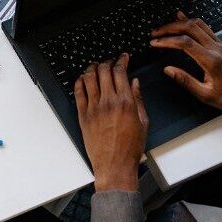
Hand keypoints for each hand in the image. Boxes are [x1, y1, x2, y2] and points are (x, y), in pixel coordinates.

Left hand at [75, 54, 147, 191]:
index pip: (120, 72)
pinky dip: (80, 82)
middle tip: (110, 61)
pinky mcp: (83, 115)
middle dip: (107, 61)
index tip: (123, 57)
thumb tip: (135, 83)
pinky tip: (82, 79)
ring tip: (95, 66)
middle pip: (104, 71)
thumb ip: (138, 99)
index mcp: (125, 102)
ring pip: (89, 78)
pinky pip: (78, 92)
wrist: (114, 165)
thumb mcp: (143, 122)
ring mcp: (93, 108)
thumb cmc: (130, 148)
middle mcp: (108, 102)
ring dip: (92, 68)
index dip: (121, 60)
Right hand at [151, 12, 221, 122]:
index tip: (155, 43)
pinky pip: (206, 28)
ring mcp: (221, 45)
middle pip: (190, 28)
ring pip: (199, 25)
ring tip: (166, 26)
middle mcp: (217, 49)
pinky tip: (185, 20)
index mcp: (212, 61)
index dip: (167, 40)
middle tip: (156, 33)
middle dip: (170, 28)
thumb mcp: (206, 95)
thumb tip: (168, 70)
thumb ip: (185, 81)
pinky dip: (192, 23)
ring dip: (180, 23)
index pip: (185, 43)